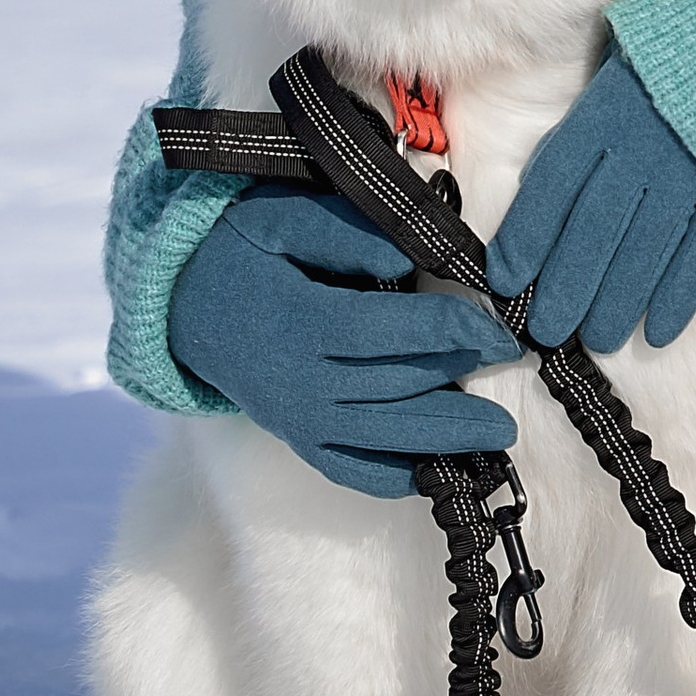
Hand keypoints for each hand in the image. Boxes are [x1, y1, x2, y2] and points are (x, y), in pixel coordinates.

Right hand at [166, 182, 520, 497]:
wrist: (183, 305)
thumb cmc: (242, 250)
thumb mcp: (280, 217)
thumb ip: (343, 231)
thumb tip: (405, 259)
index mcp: (298, 323)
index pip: (385, 335)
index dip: (447, 335)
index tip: (497, 332)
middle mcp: (299, 382)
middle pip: (392, 393)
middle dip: (457, 393)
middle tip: (512, 383)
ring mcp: (297, 419)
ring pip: (380, 440)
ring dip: (441, 443)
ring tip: (496, 443)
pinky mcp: (297, 438)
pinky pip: (348, 470)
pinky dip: (391, 479)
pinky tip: (433, 474)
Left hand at [485, 52, 695, 353]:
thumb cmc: (676, 58)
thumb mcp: (618, 70)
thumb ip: (584, 127)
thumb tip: (541, 182)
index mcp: (606, 113)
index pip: (553, 185)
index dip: (526, 236)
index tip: (506, 279)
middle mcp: (642, 147)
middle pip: (595, 229)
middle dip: (566, 285)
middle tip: (546, 330)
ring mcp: (690, 172)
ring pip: (644, 251)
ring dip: (617, 302)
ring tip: (597, 338)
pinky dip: (677, 298)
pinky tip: (658, 333)